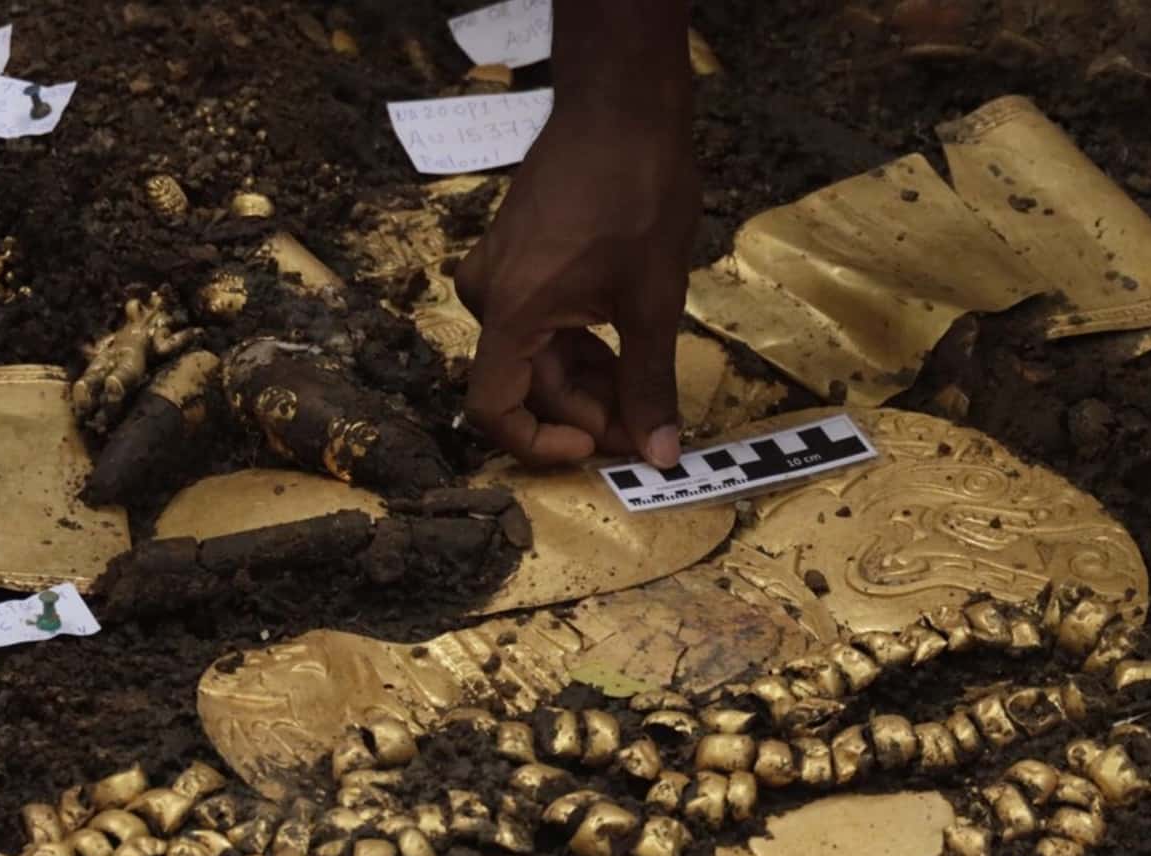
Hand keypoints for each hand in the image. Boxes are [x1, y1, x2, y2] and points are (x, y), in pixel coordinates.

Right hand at [454, 2, 696, 467]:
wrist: (622, 107)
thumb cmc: (637, 194)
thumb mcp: (654, 299)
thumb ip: (650, 383)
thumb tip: (660, 453)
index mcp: (511, 311)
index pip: (494, 409)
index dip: (543, 444)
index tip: (598, 447)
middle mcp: (490, 296)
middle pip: (527, 385)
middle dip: (589, 414)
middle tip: (651, 429)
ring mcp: (500, 273)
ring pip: (536, 356)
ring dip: (588, 382)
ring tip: (648, 390)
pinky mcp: (517, 257)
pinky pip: (538, 322)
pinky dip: (580, 346)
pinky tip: (628, 349)